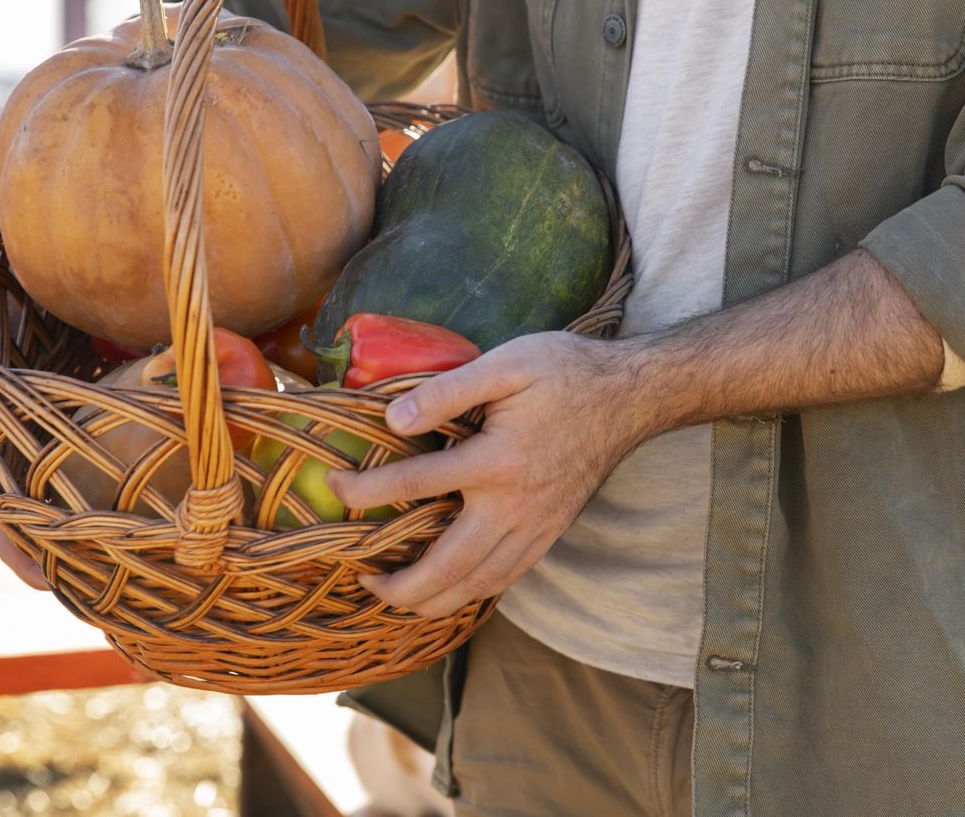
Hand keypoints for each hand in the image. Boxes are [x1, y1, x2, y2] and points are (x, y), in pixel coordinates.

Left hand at [327, 332, 654, 617]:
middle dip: (397, 586)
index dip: (365, 491)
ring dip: (431, 601)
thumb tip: (393, 419)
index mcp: (497, 462)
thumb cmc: (566, 371)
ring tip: (396, 596)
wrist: (632, 396)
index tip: (332, 487)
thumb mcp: (507, 363)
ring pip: (476, 587)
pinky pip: (504, 580)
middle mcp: (515, 507)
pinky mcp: (550, 534)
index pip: (414, 485)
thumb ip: (447, 389)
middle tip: (360, 581)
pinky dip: (470, 594)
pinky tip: (450, 590)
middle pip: (445, 569)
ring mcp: (535, 527)